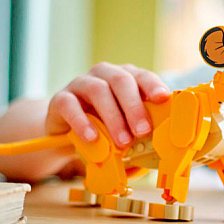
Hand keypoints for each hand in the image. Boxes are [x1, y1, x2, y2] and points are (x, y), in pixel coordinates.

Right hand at [46, 63, 170, 146]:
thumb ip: (140, 130)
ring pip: (98, 91)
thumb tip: (159, 148)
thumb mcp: (126, 127)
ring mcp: (81, 84)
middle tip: (143, 131)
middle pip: (121, 81)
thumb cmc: (105, 128)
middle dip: (134, 106)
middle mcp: (104, 75)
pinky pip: (70, 105)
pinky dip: (82, 122)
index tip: (162, 98)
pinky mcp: (61, 98)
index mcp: (125, 78)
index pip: (141, 76)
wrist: (68, 134)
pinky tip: (92, 138)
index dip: (153, 85)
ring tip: (122, 142)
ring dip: (113, 117)